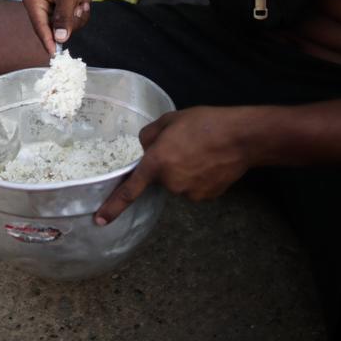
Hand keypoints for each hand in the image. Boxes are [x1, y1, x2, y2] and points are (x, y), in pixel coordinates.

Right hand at [20, 0, 100, 53]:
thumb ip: (64, 16)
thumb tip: (60, 38)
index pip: (39, 24)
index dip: (47, 39)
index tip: (54, 54)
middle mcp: (40, 6)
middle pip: (52, 30)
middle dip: (69, 23)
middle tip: (78, 9)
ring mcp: (52, 10)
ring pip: (64, 30)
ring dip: (77, 20)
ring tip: (81, 3)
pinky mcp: (64, 12)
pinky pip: (72, 25)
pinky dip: (80, 17)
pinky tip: (83, 4)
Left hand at [94, 106, 253, 223]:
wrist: (241, 137)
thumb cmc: (204, 123)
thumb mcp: (169, 120)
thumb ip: (149, 136)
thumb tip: (145, 148)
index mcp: (156, 163)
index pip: (129, 190)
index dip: (112, 207)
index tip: (99, 221)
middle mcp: (170, 183)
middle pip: (160, 177)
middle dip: (167, 164)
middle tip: (185, 145)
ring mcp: (189, 193)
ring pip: (178, 183)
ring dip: (184, 171)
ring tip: (201, 151)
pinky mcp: (206, 197)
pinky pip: (194, 188)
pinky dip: (199, 178)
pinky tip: (210, 163)